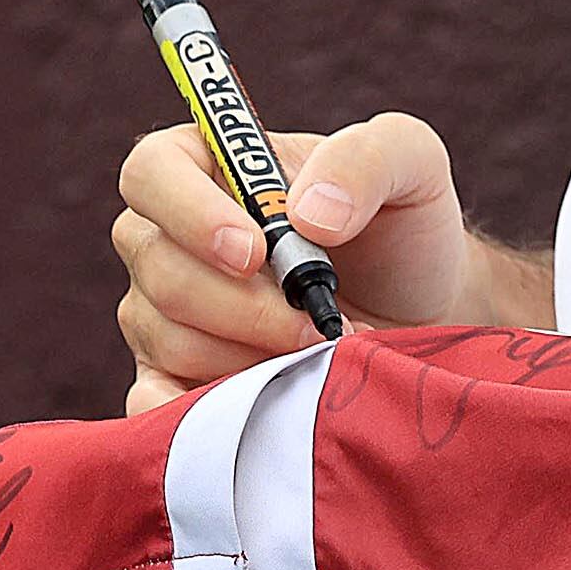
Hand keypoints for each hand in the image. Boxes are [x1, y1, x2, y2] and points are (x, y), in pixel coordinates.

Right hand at [112, 112, 546, 411]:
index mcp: (206, 164)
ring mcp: (161, 310)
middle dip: (245, 304)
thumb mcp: (409, 163)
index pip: (152, 171)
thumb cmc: (401, 225)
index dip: (192, 213)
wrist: (419, 310)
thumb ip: (364, 160)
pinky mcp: (171, 376)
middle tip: (320, 320)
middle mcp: (167, 235)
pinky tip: (247, 407)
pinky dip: (193, 409)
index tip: (256, 254)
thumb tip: (308, 214)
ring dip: (250, 353)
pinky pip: (151, 399)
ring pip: (167, 335)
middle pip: (160, 267)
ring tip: (320, 350)